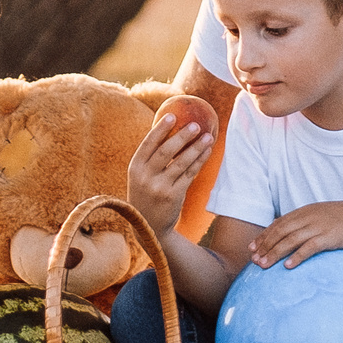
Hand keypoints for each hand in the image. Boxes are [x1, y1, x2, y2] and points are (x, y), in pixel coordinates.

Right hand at [126, 112, 212, 233]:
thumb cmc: (146, 193)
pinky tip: (207, 151)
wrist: (150, 226)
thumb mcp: (140, 177)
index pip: (147, 144)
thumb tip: (169, 128)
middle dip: (182, 136)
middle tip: (196, 125)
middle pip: (166, 152)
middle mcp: (145, 177)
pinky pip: (189, 174)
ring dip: (196, 148)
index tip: (172, 115)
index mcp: (134, 168)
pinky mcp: (174, 196)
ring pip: (181, 163)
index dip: (160, 129)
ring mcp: (160, 188)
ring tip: (208, 136)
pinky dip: (199, 161)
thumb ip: (150, 158)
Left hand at [249, 202, 342, 268]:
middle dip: (264, 245)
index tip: (252, 247)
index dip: (264, 235)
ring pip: (290, 240)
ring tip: (263, 265)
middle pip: (280, 231)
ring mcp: (319, 226)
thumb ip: (310, 223)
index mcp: (307, 211)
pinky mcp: (330, 237)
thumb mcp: (326, 217)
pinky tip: (287, 267)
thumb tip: (297, 238)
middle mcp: (310, 216)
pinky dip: (296, 256)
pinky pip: (309, 248)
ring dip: (274, 253)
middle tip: (253, 259)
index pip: (279, 223)